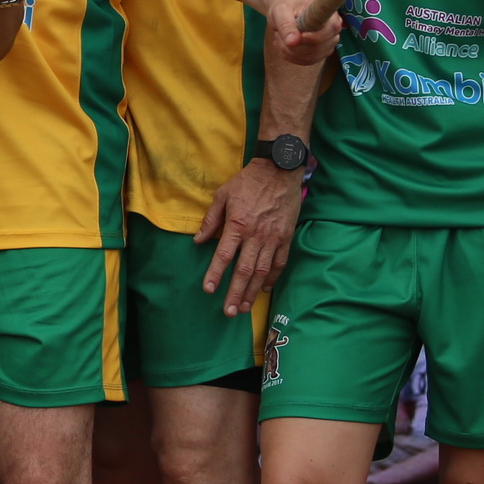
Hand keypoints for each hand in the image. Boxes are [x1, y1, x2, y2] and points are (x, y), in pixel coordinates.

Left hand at [195, 158, 306, 315]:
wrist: (279, 171)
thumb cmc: (248, 182)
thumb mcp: (223, 195)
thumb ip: (210, 220)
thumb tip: (197, 240)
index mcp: (237, 225)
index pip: (224, 256)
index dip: (215, 275)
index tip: (208, 290)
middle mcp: (256, 235)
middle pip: (244, 270)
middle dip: (235, 293)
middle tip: (229, 312)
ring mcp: (273, 238)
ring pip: (262, 271)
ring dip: (252, 291)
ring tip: (244, 307)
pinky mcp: (286, 238)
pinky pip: (280, 263)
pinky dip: (272, 278)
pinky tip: (263, 290)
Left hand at [269, 0, 341, 66]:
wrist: (287, 11)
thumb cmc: (286, 6)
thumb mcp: (281, 11)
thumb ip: (286, 25)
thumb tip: (293, 42)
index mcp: (328, 13)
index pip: (331, 28)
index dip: (315, 36)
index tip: (300, 36)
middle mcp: (333, 29)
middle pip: (318, 47)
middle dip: (295, 45)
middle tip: (279, 34)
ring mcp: (328, 43)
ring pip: (310, 57)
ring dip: (290, 50)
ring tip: (281, 36)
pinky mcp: (321, 54)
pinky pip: (306, 61)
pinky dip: (291, 55)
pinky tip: (285, 44)